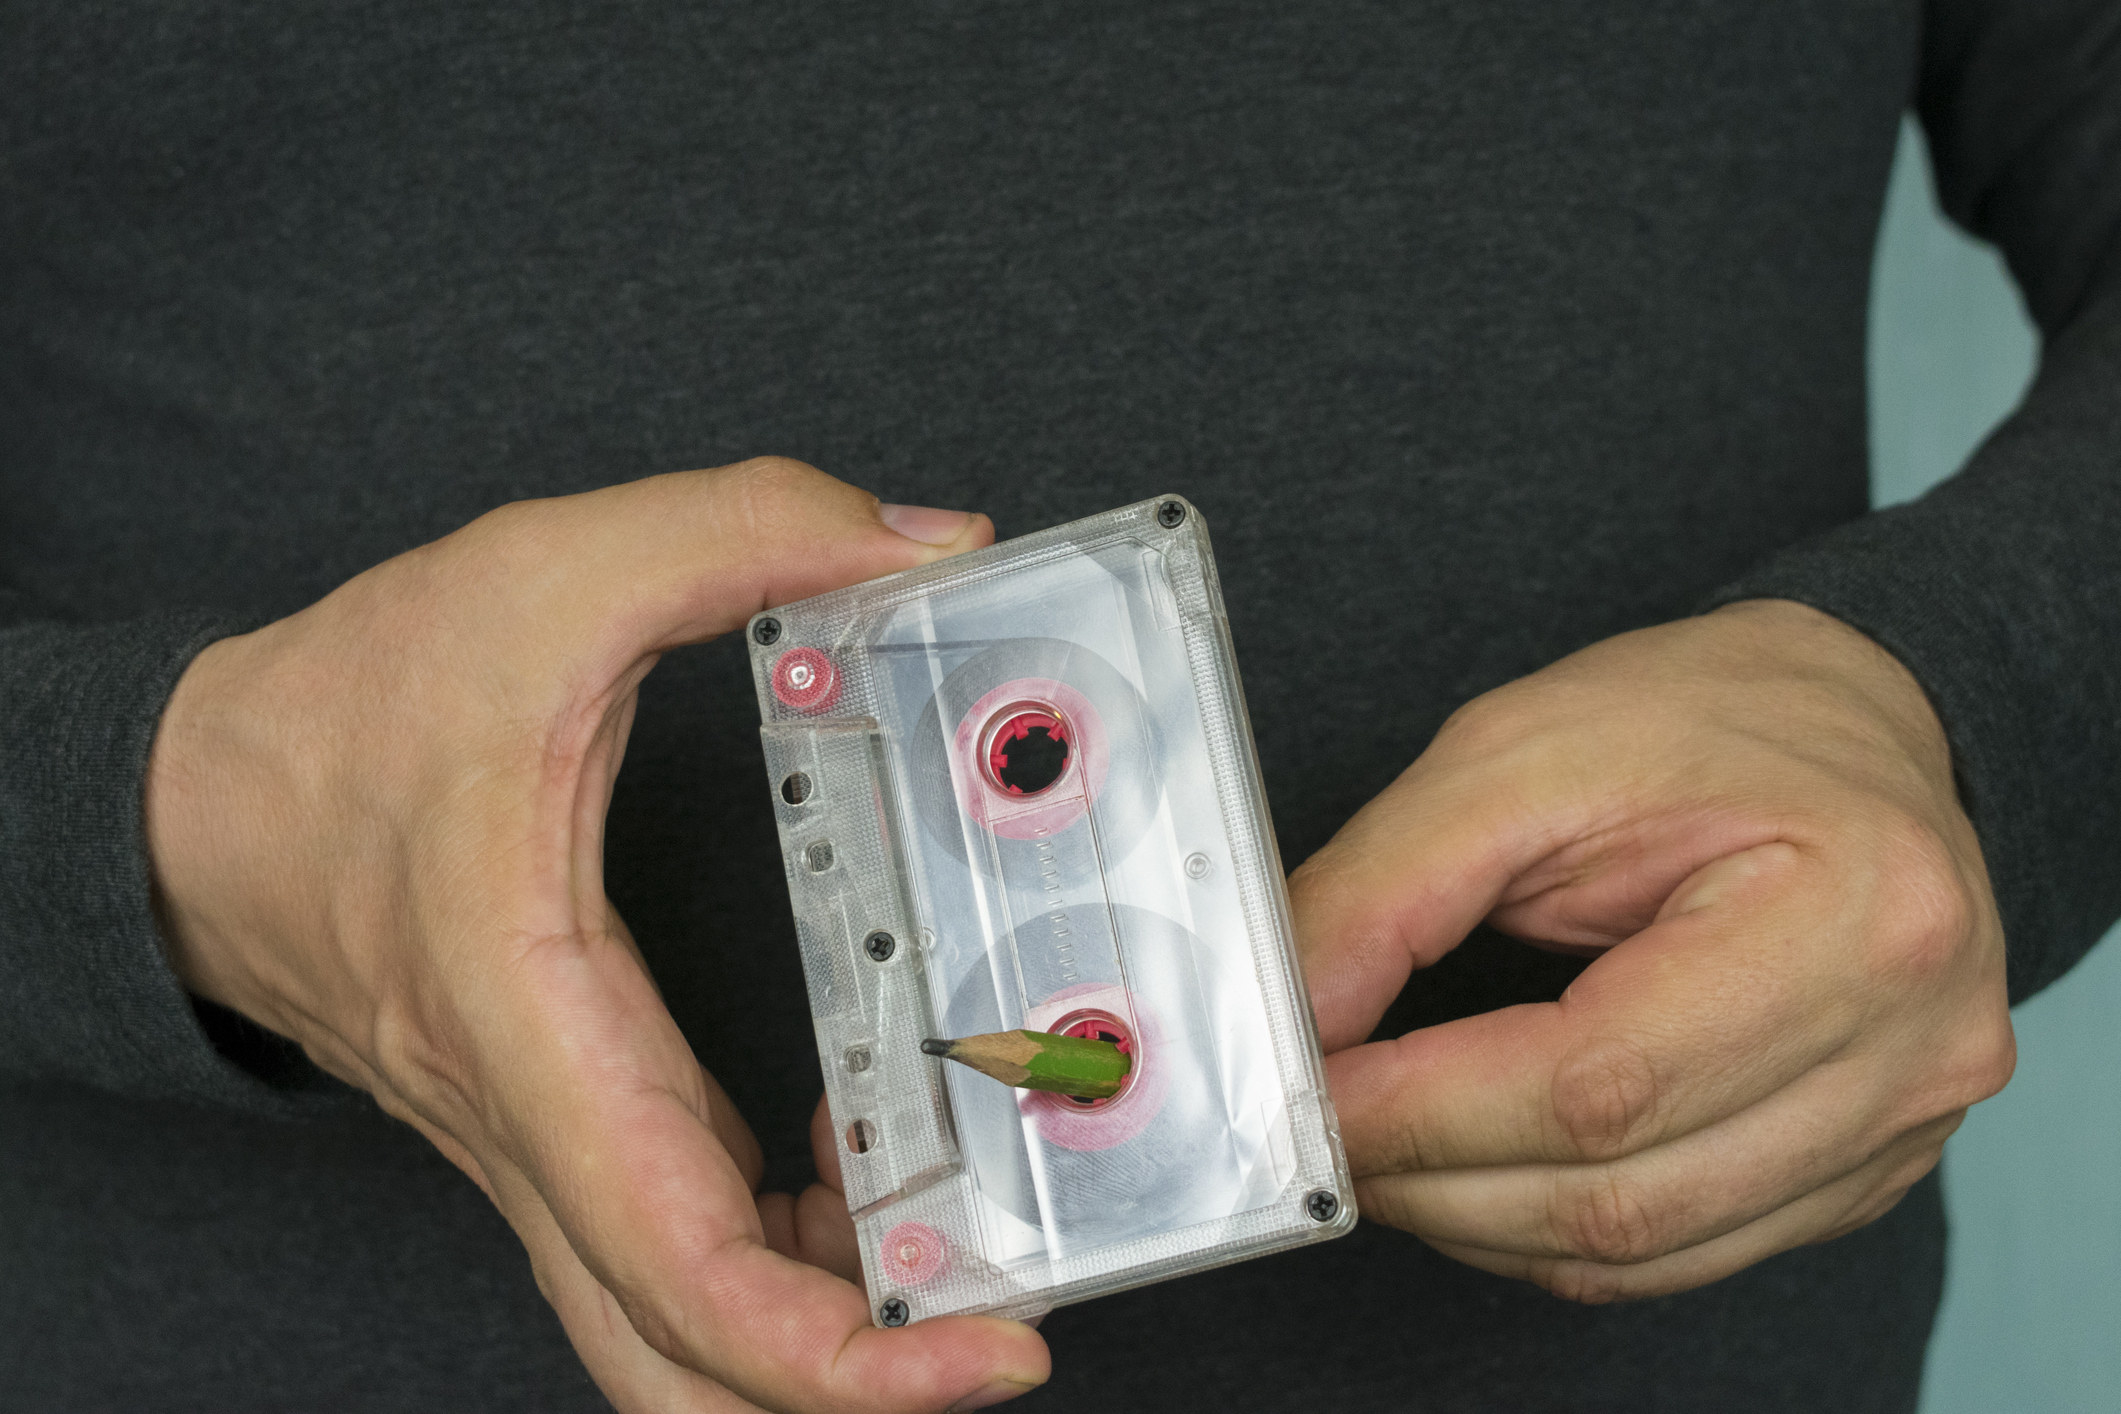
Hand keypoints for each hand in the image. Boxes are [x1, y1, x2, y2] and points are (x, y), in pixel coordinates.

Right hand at [146, 459, 1048, 1411]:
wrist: (203, 794)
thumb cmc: (347, 713)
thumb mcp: (551, 572)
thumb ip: (744, 529)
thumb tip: (920, 543)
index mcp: (540, 1032)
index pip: (684, 1273)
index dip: (842, 1358)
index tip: (979, 1352)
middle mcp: (547, 1129)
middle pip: (685, 1363)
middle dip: (849, 1390)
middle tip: (996, 1340)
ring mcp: (552, 1144)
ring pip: (678, 1324)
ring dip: (824, 1324)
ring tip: (960, 1239)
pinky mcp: (568, 1122)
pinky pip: (676, 1240)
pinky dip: (783, 1246)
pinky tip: (862, 1156)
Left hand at [1289, 599, 2014, 1301]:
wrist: (1854, 722)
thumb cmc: (1703, 719)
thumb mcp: (1519, 753)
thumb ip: (1386, 892)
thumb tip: (1291, 1021)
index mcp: (1852, 918)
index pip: (1597, 1084)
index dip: (1422, 1113)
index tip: (1305, 1099)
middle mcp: (1906, 1047)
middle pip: (1618, 1193)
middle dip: (1430, 1176)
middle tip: (1323, 1127)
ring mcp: (1897, 1125)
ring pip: (1640, 1251)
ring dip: (1478, 1219)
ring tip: (1388, 1143)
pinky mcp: (1863, 1171)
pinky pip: (1679, 1255)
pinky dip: (1553, 1232)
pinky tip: (1481, 1174)